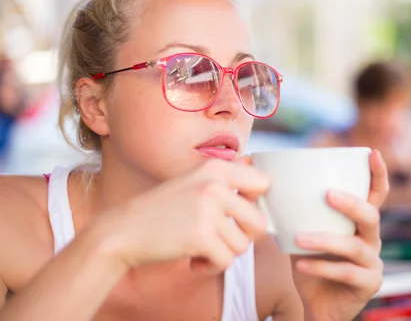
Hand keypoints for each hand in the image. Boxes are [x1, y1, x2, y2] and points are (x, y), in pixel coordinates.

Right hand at [96, 159, 269, 272]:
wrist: (123, 230)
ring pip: (243, 245)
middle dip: (242, 237)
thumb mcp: (194, 182)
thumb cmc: (162, 210)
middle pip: (259, 221)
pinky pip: (226, 261)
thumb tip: (256, 166)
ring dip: (224, 254)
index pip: (264, 182)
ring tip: (202, 248)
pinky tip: (194, 260)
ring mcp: (208, 210)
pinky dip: (211, 266)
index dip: (256, 203)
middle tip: (221, 239)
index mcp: (216, 169)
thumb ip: (225, 180)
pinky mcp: (201, 236)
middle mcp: (215, 186)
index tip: (238, 214)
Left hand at [292, 150, 388, 320]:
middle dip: (351, 203)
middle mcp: (372, 240)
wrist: (318, 307)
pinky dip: (321, 267)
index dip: (377, 174)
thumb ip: (297, 214)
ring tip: (299, 238)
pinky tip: (300, 265)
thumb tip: (269, 184)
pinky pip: (345, 273)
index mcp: (360, 224)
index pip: (376, 194)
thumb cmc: (312, 265)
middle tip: (327, 194)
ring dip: (325, 240)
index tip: (372, 152)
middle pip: (371, 216)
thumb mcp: (304, 235)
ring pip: (355, 247)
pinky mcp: (368, 284)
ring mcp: (373, 263)